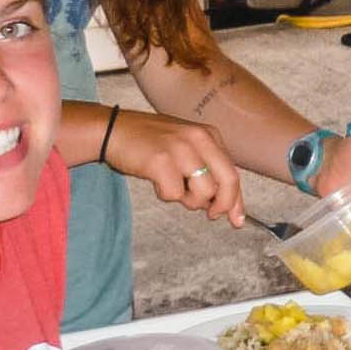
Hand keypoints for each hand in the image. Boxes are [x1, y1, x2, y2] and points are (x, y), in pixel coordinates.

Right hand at [103, 111, 243, 226]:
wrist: (113, 130)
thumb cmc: (149, 143)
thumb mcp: (185, 147)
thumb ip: (205, 168)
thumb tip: (221, 204)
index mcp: (209, 135)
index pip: (232, 172)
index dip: (236, 199)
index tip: (237, 219)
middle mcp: (199, 138)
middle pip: (228, 181)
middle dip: (223, 205)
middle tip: (211, 215)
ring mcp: (180, 148)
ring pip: (204, 191)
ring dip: (189, 200)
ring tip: (174, 188)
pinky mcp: (161, 161)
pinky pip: (175, 194)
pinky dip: (166, 195)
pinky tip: (156, 181)